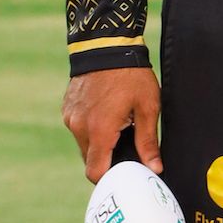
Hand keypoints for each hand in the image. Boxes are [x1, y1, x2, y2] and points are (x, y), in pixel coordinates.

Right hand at [63, 67, 162, 183]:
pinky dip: (91, 128)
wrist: (106, 44)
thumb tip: (154, 168)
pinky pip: (78, 128)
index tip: (125, 174)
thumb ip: (148, 142)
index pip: (96, 172)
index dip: (110, 178)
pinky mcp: (68, 108)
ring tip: (119, 125)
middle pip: (90, 160)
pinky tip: (107, 113)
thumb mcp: (147, 108)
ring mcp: (70, 117)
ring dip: (99, 142)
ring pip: (84, 144)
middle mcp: (79, 127)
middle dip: (107, 159)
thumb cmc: (131, 75)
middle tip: (127, 147)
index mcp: (99, 131)